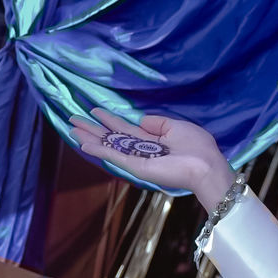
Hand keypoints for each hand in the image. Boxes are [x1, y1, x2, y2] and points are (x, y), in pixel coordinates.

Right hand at [69, 108, 234, 212]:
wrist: (205, 165)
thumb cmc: (196, 146)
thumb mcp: (176, 126)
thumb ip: (157, 123)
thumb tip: (140, 120)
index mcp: (151, 139)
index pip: (125, 129)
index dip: (109, 120)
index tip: (94, 111)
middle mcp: (141, 149)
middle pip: (111, 137)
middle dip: (93, 129)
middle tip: (73, 119)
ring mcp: (136, 158)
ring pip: (108, 146)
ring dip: (90, 138)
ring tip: (72, 129)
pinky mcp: (136, 166)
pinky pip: (114, 156)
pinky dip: (99, 150)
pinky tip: (84, 144)